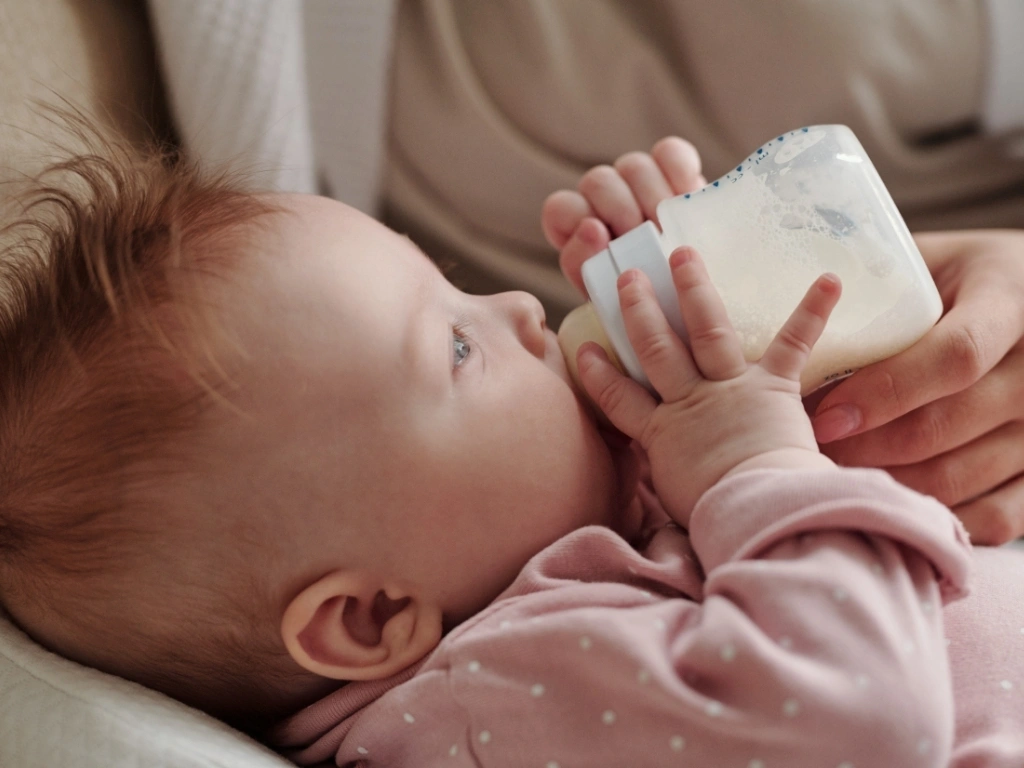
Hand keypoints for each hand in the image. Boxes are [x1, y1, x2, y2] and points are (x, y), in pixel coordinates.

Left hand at [541, 137, 705, 295]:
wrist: (691, 299)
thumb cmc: (645, 303)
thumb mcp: (611, 300)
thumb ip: (589, 271)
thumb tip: (593, 229)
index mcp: (577, 230)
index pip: (561, 208)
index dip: (579, 220)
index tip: (607, 245)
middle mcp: (602, 199)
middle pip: (599, 181)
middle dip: (623, 212)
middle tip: (646, 241)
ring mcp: (636, 180)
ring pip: (634, 166)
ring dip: (653, 197)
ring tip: (671, 230)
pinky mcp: (672, 169)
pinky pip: (669, 153)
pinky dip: (680, 170)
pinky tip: (688, 197)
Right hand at [578, 246, 839, 526]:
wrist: (756, 507)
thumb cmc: (716, 513)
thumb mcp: (675, 497)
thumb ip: (668, 472)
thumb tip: (669, 474)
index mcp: (660, 433)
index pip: (620, 398)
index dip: (599, 374)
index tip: (585, 350)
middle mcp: (689, 402)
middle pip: (656, 349)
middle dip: (640, 310)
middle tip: (628, 276)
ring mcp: (730, 389)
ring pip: (705, 331)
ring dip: (694, 290)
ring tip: (683, 254)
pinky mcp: (773, 387)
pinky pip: (792, 343)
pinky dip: (811, 311)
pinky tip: (829, 279)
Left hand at [811, 230, 1023, 544]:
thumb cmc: (963, 278)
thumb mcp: (932, 259)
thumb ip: (878, 287)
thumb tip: (786, 317)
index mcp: (1011, 297)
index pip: (956, 355)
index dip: (887, 392)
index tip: (827, 416)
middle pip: (947, 425)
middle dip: (866, 448)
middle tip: (806, 456)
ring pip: (962, 476)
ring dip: (885, 484)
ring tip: (828, 479)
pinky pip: (997, 517)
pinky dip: (933, 518)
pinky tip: (884, 504)